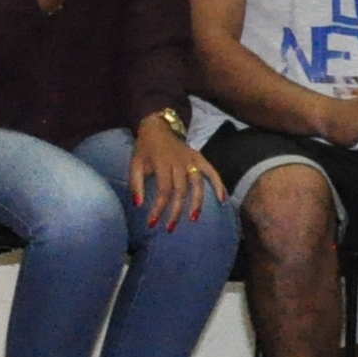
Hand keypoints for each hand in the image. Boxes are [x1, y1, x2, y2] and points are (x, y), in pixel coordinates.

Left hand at [132, 112, 220, 228]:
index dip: (159, 208)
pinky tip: (222, 199)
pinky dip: (218, 184)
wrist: (158, 127)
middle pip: (181, 191)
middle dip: (176, 211)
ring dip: (197, 202)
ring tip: (193, 219)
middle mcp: (179, 162)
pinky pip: (211, 171)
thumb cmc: (145, 149)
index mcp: (162, 163)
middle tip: (170, 228)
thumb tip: (138, 205)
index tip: (152, 223)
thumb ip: (135, 184)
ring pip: (197, 184)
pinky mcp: (199, 157)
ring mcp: (191, 159)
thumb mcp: (134, 163)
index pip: (164, 190)